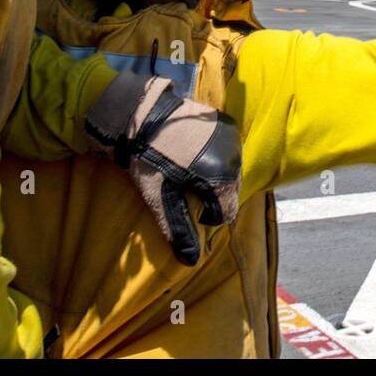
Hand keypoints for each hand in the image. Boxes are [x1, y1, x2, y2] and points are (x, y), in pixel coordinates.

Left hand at [85, 73, 240, 264]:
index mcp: (221, 179)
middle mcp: (233, 158)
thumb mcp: (160, 199)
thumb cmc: (149, 160)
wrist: (142, 114)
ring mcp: (231, 138)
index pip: (227, 212)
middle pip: (231, 191)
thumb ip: (179, 229)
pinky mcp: (225, 123)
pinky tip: (194, 153)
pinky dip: (216, 156)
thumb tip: (191, 261)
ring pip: (231, 171)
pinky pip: (228, 150)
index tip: (188, 207)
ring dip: (216, 176)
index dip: (207, 217)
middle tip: (186, 190)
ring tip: (189, 171)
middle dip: (213, 196)